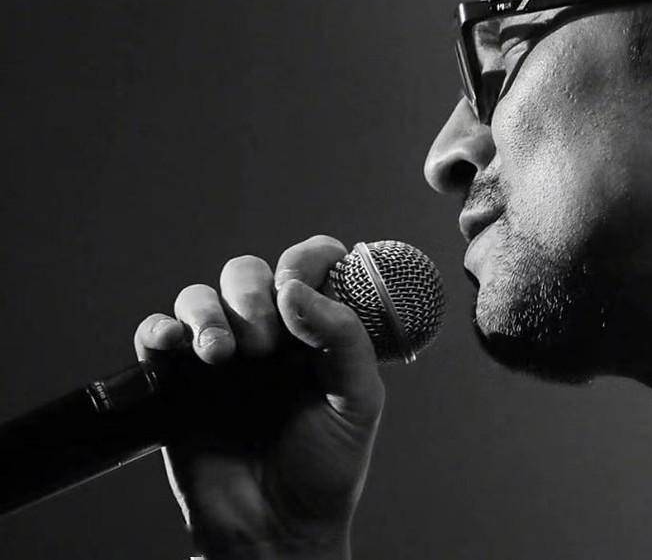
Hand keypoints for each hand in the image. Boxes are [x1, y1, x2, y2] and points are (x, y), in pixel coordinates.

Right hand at [133, 235, 384, 559]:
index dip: (306, 258)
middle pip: (247, 273)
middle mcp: (267, 336)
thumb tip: (294, 290)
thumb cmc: (326, 468)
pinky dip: (161, 329)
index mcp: (315, 332)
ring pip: (199, 296)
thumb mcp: (358, 403)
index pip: (309, 266)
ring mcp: (218, 359)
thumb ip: (343, 339)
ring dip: (209, 313)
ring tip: (224, 356)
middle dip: (252, 293)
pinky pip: (155, 335)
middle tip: (264, 342)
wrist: (276, 531)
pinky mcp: (176, 384)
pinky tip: (178, 348)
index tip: (299, 281)